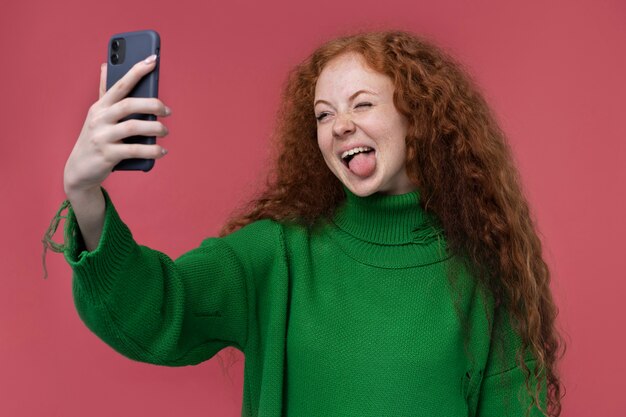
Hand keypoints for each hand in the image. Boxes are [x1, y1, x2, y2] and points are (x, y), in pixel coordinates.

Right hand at [64, 55, 170, 195]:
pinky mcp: (107, 155)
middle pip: (130, 104)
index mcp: (100, 106)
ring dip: (155, 128)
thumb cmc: (95, 139)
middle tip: (168, 111)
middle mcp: (99, 119)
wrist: (79, 170)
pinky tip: (162, 151)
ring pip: (134, 127)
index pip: (120, 84)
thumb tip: (105, 65)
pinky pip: (134, 150)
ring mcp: (102, 137)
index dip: (137, 71)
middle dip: (153, 105)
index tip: (154, 59)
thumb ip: (105, 93)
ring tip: (165, 131)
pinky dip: (152, 150)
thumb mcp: (98, 115)